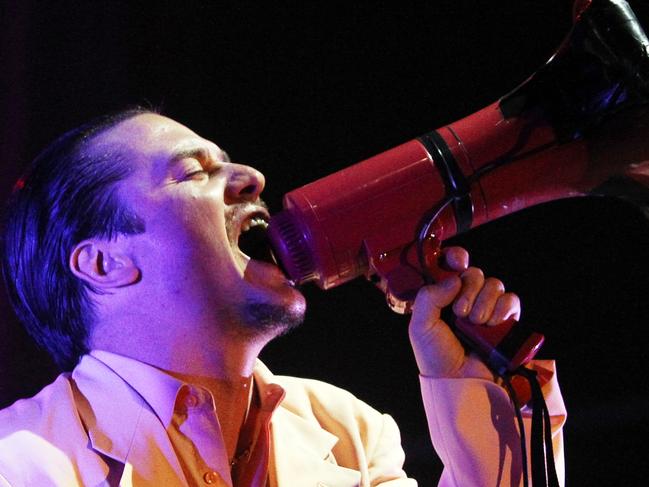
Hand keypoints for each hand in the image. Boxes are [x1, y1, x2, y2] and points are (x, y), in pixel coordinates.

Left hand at [408, 246, 520, 379]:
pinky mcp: (505, 320)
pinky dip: (503, 308)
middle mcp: (465, 297)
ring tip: (475, 323)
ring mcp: (486, 308)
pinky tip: (492, 323)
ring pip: (494, 284)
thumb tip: (453, 278)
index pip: (451, 263)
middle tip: (460, 312)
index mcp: (442, 295)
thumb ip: (429, 297)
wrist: (459, 382)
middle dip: (468, 289)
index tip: (458, 263)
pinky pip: (511, 300)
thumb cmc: (435, 356)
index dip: (455, 257)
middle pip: (474, 272)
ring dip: (484, 302)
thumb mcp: (421, 325)